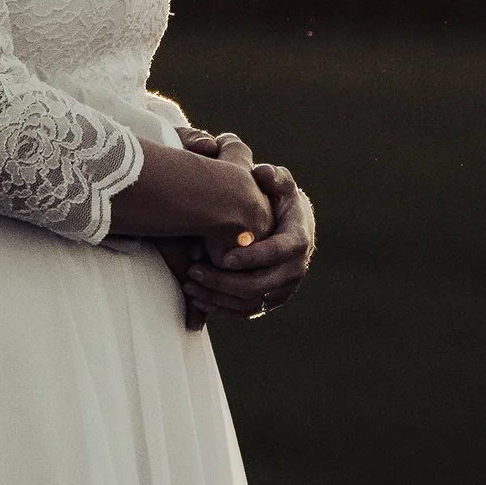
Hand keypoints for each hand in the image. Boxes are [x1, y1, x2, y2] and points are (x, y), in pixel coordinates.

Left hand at [171, 143, 316, 329]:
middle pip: (258, 286)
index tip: (223, 257)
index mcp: (297, 242)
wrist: (289, 227)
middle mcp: (294, 270)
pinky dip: (219, 308)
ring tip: (188, 284)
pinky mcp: (269, 301)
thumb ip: (273, 176)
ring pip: (248, 303)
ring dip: (216, 297)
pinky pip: (244, 312)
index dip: (252, 257)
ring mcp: (282, 289)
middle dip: (223, 281)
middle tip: (193, 271)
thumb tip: (263, 172)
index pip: (277, 254)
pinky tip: (196, 297)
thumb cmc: (278, 200)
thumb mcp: (280, 184)